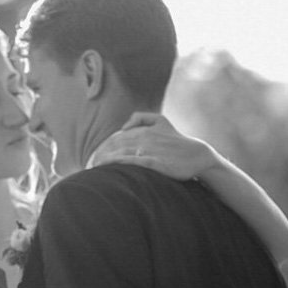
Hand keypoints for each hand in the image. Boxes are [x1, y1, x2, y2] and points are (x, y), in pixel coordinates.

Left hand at [93, 113, 217, 179]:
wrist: (197, 154)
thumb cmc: (177, 140)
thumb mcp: (161, 121)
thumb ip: (141, 118)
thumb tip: (123, 126)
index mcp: (144, 129)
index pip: (116, 138)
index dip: (103, 147)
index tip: (94, 158)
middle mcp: (144, 138)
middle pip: (115, 145)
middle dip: (100, 155)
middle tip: (90, 166)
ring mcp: (150, 150)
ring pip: (121, 152)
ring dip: (104, 160)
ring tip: (93, 169)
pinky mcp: (155, 163)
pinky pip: (132, 162)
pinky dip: (117, 163)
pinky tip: (107, 167)